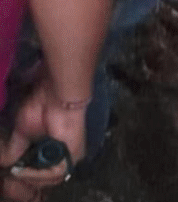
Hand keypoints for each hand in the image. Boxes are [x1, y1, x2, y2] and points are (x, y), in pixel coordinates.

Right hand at [2, 72, 86, 200]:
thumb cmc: (41, 107)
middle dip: (27, 179)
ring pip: (49, 179)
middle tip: (13, 174)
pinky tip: (23, 171)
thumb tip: (7, 163)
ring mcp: (69, 156)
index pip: (39, 171)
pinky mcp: (73, 155)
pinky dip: (37, 174)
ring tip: (16, 172)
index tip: (11, 172)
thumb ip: (16, 149)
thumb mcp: (22, 133)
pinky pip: (55, 173)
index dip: (25, 175)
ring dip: (29, 178)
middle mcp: (62, 154)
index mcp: (51, 148)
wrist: (57, 96)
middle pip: (45, 178)